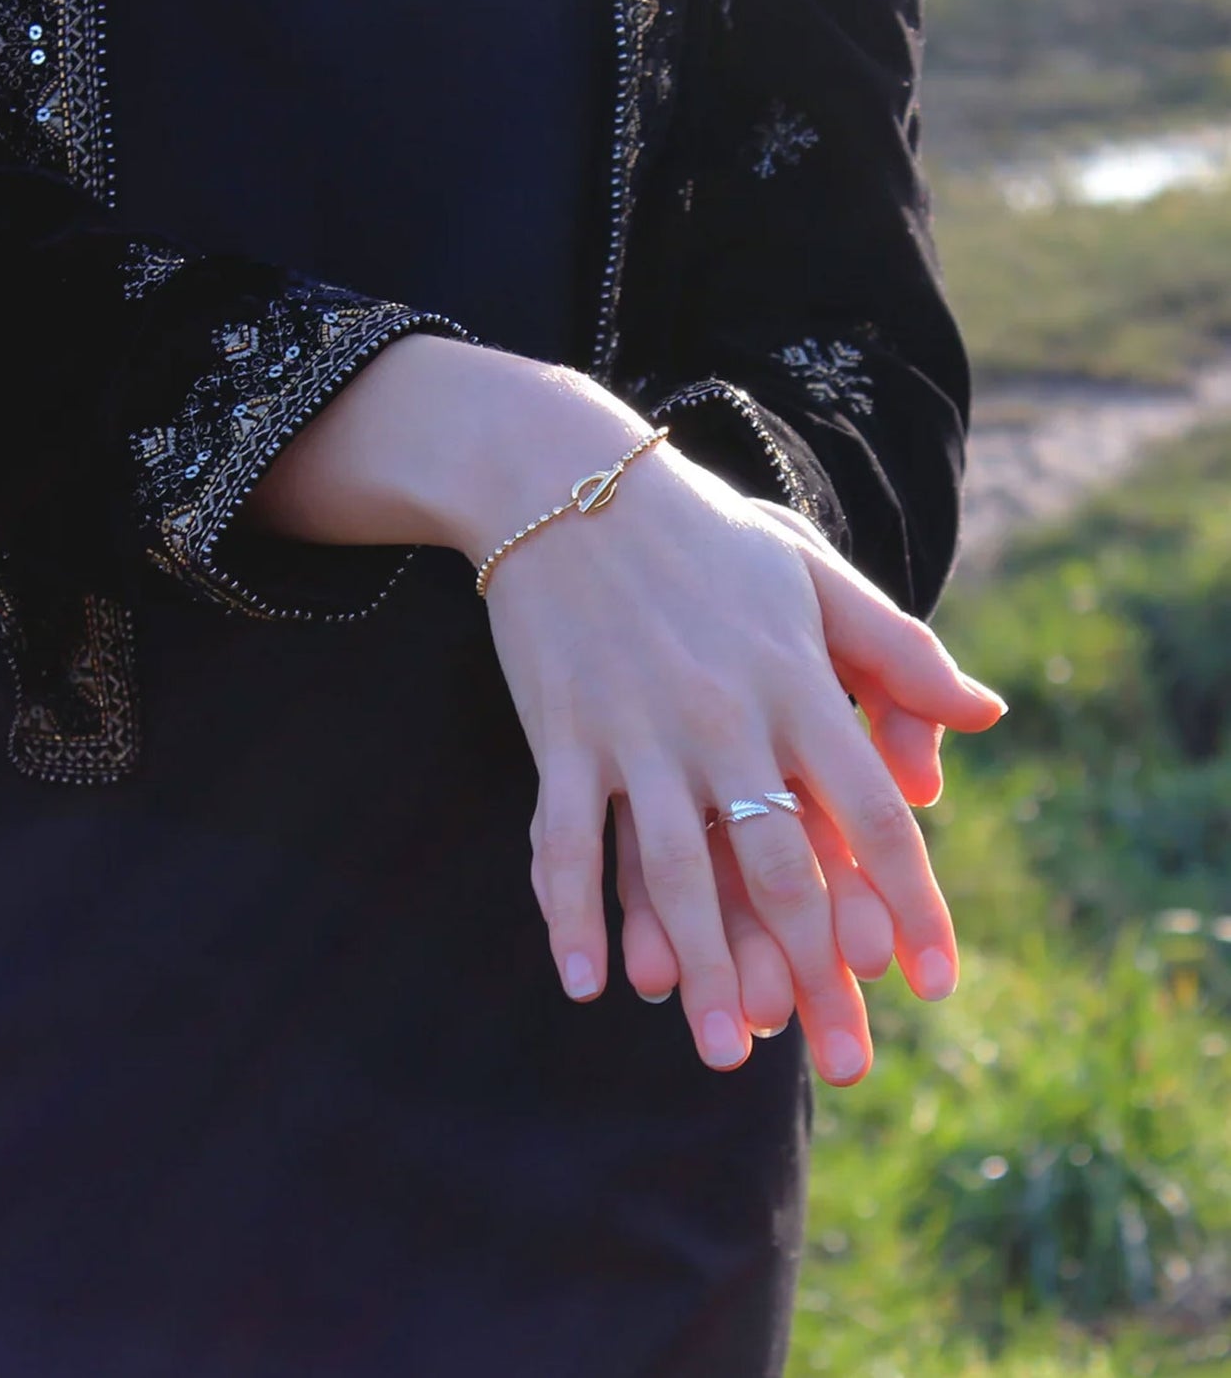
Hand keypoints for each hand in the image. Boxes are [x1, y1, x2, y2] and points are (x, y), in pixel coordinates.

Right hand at [479, 443, 999, 1083]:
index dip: (912, 902)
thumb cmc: (701, 534)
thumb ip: (896, 647)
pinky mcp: (564, 735)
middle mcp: (725, 716)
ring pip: (678, 872)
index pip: (873, 813)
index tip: (929, 980)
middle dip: (820, 973)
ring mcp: (637, 730)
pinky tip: (591, 983)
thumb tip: (984, 715)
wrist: (566, 483)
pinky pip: (569, 840)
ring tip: (729, 1055)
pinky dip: (574, 914)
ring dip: (705, 970)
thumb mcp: (811, 572)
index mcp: (796, 680)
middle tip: (845, 1064)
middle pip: (782, 866)